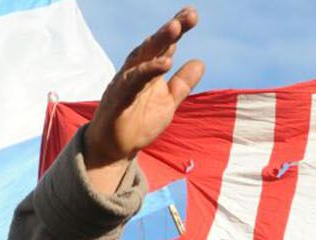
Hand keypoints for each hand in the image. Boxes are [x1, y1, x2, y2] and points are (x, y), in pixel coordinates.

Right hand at [84, 6, 204, 192]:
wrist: (115, 148)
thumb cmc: (139, 123)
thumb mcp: (168, 103)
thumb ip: (182, 84)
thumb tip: (200, 62)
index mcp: (148, 71)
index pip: (164, 46)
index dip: (177, 29)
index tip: (191, 14)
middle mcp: (135, 72)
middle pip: (153, 46)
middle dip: (170, 30)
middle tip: (188, 16)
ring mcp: (125, 83)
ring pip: (141, 58)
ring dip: (158, 42)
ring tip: (175, 28)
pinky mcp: (118, 99)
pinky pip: (132, 82)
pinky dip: (147, 71)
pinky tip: (164, 63)